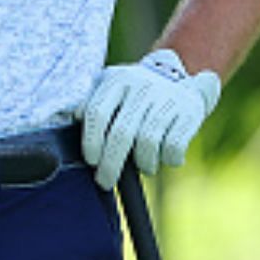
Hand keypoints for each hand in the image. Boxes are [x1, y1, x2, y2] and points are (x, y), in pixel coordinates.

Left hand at [80, 48, 220, 187]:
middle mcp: (141, 85)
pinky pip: (174, 146)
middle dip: (111, 164)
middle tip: (105, 181)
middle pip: (121, 133)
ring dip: (143, 164)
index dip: (91, 141)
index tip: (91, 160)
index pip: (97, 112)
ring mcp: (166, 98)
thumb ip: (89, 101)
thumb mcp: (111, 85)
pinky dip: (168, 160)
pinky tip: (165, 158)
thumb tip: (71, 120)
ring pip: (148, 142)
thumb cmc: (134, 92)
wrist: (180, 78)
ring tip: (144, 167)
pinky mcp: (189, 111)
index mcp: (117, 79)